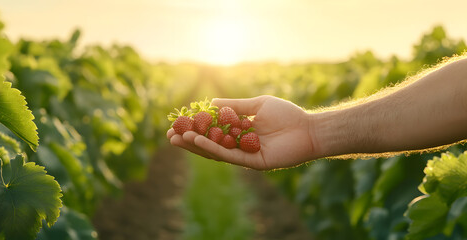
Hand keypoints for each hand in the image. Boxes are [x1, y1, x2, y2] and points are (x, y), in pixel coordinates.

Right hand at [166, 95, 314, 169]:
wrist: (308, 129)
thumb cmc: (287, 114)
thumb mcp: (257, 105)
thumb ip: (235, 106)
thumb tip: (212, 104)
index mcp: (240, 132)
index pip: (213, 131)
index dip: (196, 127)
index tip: (179, 122)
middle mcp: (240, 145)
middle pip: (210, 144)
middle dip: (189, 140)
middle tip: (170, 135)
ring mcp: (245, 155)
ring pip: (215, 151)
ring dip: (196, 145)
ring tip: (178, 138)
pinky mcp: (252, 162)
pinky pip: (228, 155)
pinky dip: (212, 148)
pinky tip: (198, 140)